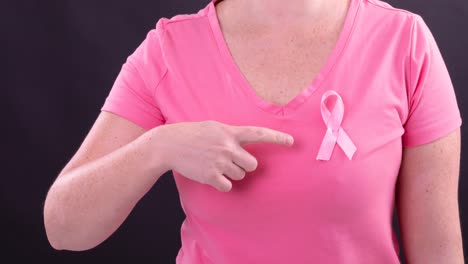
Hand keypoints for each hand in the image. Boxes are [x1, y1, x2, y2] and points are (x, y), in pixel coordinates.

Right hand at [158, 120, 293, 191]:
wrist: (169, 144)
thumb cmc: (191, 134)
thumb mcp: (213, 127)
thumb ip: (230, 134)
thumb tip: (243, 145)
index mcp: (230, 132)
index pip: (259, 133)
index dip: (277, 138)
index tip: (292, 142)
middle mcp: (228, 147)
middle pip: (252, 165)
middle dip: (245, 166)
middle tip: (231, 162)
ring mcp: (220, 162)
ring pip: (240, 176)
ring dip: (231, 174)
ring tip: (215, 165)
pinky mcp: (211, 175)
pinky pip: (228, 186)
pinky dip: (222, 184)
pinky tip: (210, 175)